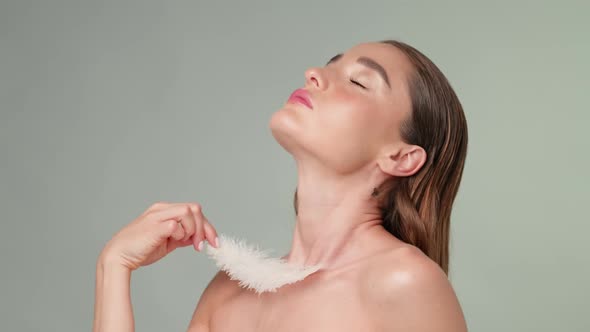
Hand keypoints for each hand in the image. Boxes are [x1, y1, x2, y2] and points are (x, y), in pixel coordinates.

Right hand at [99, 202, 218, 270]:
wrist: (119, 257)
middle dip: (204, 228)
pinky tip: (176, 243)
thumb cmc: (140, 250)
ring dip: (194, 230)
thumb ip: (181, 237)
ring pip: (189, 212)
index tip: (213, 242)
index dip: (207, 226)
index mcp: (164, 210)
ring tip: (188, 243)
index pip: (193, 211)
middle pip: (195, 208)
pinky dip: (181, 234)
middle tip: (202, 245)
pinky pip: (177, 224)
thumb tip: (197, 238)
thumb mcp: (166, 243)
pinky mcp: (155, 226)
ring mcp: (157, 216)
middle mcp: (161, 209)